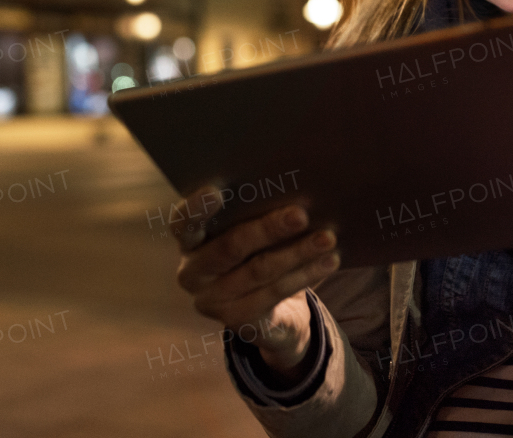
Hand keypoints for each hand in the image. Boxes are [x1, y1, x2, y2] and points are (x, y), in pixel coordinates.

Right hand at [172, 185, 340, 381]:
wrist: (272, 312)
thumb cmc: (260, 253)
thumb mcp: (253, 234)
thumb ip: (257, 214)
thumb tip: (296, 193)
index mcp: (190, 242)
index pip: (183, 223)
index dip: (196, 208)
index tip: (215, 191)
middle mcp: (193, 273)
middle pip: (230, 247)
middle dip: (268, 229)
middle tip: (301, 214)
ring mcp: (212, 301)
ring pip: (258, 270)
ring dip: (297, 252)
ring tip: (327, 238)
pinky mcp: (237, 322)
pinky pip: (275, 293)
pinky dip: (305, 274)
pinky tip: (329, 261)